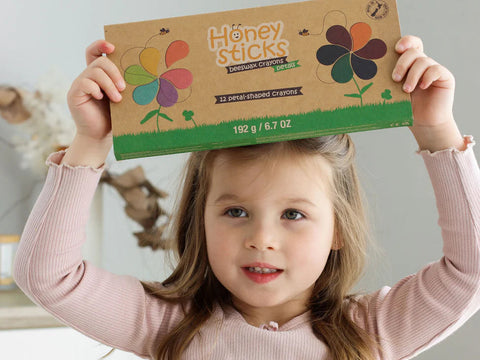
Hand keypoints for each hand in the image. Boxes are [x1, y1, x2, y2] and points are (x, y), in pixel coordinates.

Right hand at [67, 40, 124, 143]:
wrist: (100, 135)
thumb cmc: (113, 117)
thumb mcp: (120, 97)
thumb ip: (122, 85)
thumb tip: (140, 74)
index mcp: (99, 75)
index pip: (95, 52)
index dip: (101, 45)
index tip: (113, 47)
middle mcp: (87, 76)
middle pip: (100, 61)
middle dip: (114, 72)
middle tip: (123, 87)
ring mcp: (79, 84)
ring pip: (94, 72)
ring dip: (109, 84)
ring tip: (117, 99)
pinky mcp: (74, 94)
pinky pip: (85, 84)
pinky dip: (95, 89)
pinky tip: (101, 98)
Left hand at [392, 35, 463, 150]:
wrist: (423, 123)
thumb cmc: (404, 108)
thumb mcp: (392, 94)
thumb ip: (385, 82)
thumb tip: (365, 75)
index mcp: (408, 65)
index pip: (409, 45)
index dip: (405, 41)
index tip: (396, 48)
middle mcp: (421, 64)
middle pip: (413, 51)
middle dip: (402, 63)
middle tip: (395, 78)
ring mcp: (433, 70)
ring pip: (423, 61)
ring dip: (412, 75)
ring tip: (406, 90)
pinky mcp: (444, 77)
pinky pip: (436, 70)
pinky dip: (427, 77)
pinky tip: (422, 87)